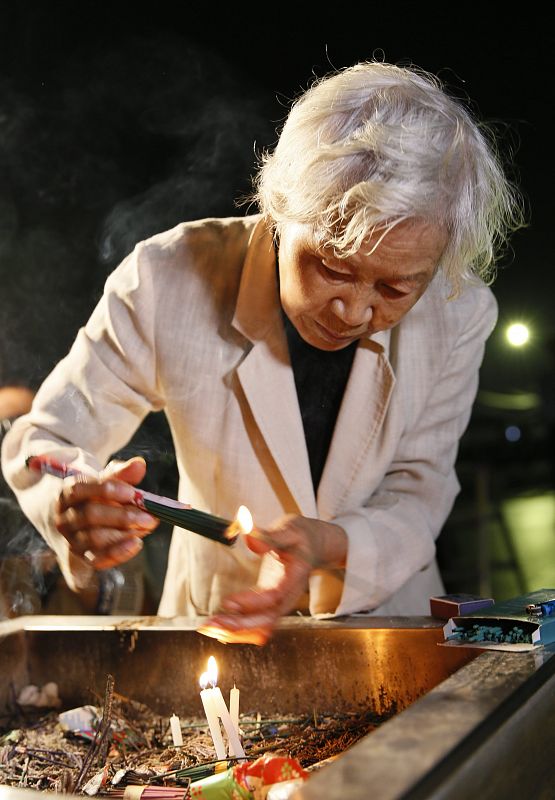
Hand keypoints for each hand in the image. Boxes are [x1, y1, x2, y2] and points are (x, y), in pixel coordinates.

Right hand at [54, 456, 158, 569]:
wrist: (78, 524)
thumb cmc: (95, 498)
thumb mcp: (105, 482)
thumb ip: (121, 474)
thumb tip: (140, 464)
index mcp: (66, 494)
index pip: (79, 489)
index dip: (106, 490)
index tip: (132, 492)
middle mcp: (64, 517)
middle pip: (90, 515)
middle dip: (122, 516)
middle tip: (149, 517)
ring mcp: (71, 539)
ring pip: (94, 537)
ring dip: (124, 532)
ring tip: (146, 527)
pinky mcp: (81, 557)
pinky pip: (97, 558)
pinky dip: (118, 552)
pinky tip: (136, 544)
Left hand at [199, 515, 346, 644]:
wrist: (312, 545)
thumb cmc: (299, 536)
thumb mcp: (289, 529)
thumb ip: (270, 536)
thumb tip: (250, 538)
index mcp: (295, 575)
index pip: (274, 596)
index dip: (251, 603)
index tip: (228, 602)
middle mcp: (289, 594)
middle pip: (267, 619)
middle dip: (239, 626)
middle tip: (211, 623)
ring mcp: (281, 602)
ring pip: (261, 627)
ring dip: (236, 631)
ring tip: (209, 627)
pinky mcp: (271, 605)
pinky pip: (259, 625)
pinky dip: (240, 631)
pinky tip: (221, 628)